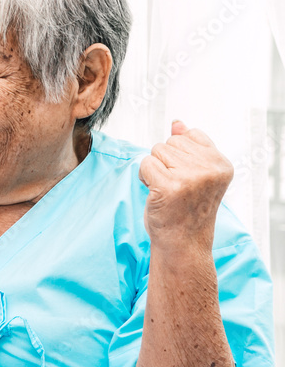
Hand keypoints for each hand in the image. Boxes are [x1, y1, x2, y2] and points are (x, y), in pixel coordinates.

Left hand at [138, 121, 233, 245]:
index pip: (190, 135)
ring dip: (154, 170)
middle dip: (166, 162)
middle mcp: (210, 169)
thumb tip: (177, 123)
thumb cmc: (187, 209)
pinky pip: (145, 164)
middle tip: (175, 186)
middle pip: (170, 142)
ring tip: (166, 190)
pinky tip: (156, 193)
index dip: (180, 155)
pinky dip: (144, 177)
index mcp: (221, 164)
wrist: (183, 243)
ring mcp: (190, 177)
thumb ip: (189, 147)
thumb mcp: (195, 175)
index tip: (186, 178)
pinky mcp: (169, 186)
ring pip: (156, 151)